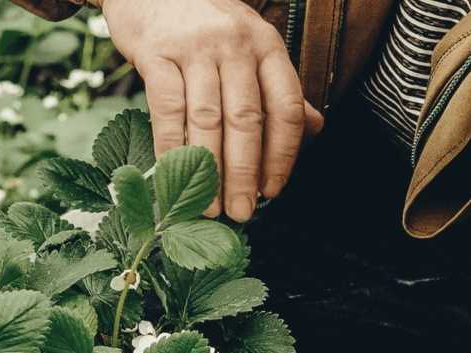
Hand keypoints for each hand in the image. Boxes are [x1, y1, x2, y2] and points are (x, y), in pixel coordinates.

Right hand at [101, 0, 325, 220]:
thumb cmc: (204, 22)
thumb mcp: (250, 44)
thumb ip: (278, 87)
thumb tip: (314, 129)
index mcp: (266, 46)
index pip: (286, 106)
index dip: (283, 154)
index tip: (274, 190)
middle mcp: (235, 45)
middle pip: (247, 118)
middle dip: (245, 173)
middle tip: (243, 212)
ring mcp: (195, 48)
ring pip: (208, 119)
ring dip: (209, 170)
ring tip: (210, 207)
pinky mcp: (156, 53)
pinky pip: (166, 109)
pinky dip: (170, 148)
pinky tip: (172, 176)